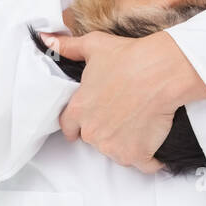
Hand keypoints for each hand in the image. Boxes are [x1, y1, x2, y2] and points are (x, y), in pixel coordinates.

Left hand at [39, 30, 205, 171]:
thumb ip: (68, 47)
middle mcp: (92, 132)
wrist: (160, 72)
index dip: (77, 126)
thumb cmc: (129, 57)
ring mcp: (113, 147)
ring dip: (128, 143)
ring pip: (118, 152)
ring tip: (142, 124)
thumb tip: (45, 40)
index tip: (87, 123)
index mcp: (79, 109)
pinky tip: (156, 141)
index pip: (68, 127)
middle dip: (107, 131)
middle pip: (95, 139)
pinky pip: (143, 164)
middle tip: (124, 115)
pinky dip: (150, 157)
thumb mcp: (94, 45)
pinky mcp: (136, 155)